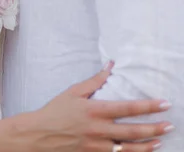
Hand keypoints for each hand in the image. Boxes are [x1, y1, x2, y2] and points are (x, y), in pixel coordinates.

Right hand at [22, 63, 171, 150]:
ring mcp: (96, 146)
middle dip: (153, 128)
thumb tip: (110, 65)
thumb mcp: (74, 91)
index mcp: (94, 110)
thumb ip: (95, 80)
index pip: (127, 108)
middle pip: (132, 130)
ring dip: (146, 146)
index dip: (147, 106)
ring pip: (127, 148)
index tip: (163, 104)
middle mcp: (98, 129)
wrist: (39, 135)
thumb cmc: (56, 110)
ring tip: (160, 141)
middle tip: (169, 124)